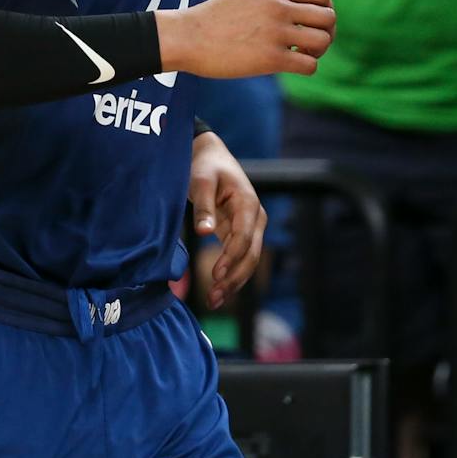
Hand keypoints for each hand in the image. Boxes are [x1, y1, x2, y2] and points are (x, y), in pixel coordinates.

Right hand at [157, 0, 335, 78]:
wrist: (187, 37)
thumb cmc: (213, 19)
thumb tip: (294, 9)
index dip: (324, 12)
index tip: (312, 24)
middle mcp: (279, 8)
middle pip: (329, 17)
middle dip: (326, 32)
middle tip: (310, 43)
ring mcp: (276, 33)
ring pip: (323, 41)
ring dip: (319, 51)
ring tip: (302, 55)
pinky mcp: (270, 59)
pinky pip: (309, 65)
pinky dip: (307, 67)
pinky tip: (291, 66)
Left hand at [188, 131, 267, 310]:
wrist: (211, 156)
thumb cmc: (205, 166)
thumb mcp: (201, 181)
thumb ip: (204, 207)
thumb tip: (205, 233)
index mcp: (248, 203)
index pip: (244, 237)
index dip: (231, 258)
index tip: (215, 275)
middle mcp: (256, 218)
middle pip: (251, 255)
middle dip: (234, 278)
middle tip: (213, 296)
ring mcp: (251, 227)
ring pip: (248, 261)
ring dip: (234, 283)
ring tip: (214, 301)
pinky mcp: (241, 234)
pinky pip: (240, 259)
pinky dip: (231, 275)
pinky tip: (217, 292)